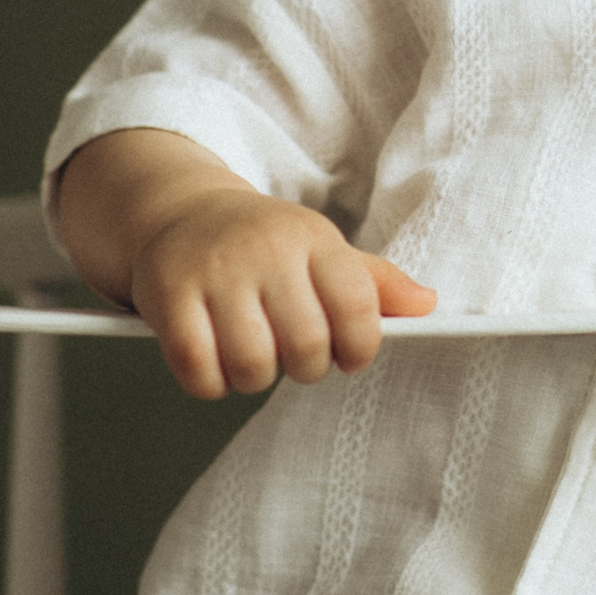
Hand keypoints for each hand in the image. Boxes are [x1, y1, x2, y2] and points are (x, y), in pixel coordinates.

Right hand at [55, 128, 436, 398]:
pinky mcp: (167, 295)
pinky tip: (215, 363)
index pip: (358, 307)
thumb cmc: (265, 244)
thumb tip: (428, 305)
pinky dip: (210, 384)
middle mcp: (265, 250)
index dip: (361, 348)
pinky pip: (198, 371)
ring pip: (252, 365)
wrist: (181, 211)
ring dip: (255, 378)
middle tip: (293, 355)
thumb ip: (375, 283)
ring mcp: (214, 271)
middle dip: (306, 367)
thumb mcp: (322, 250)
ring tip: (252, 356)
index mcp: (313, 238)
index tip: (349, 356)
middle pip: (307, 346)